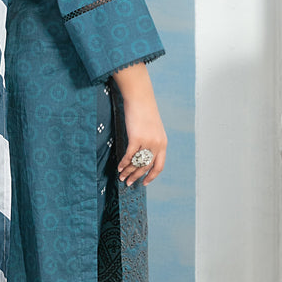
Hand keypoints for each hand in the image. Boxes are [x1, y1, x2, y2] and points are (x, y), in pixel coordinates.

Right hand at [111, 63, 166, 186]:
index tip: (145, 183)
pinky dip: (123, 163)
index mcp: (163, 143)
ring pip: (137, 163)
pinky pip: (129, 156)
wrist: (140, 98)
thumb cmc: (144, 111)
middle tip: (128, 183)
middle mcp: (157, 145)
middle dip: (136, 177)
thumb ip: (151, 141)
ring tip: (121, 176)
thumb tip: (141, 154)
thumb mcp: (153, 129)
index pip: (159, 166)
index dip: (151, 176)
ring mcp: (148, 142)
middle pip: (146, 167)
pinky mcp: (136, 138)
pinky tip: (119, 166)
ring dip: (128, 171)